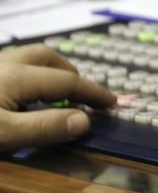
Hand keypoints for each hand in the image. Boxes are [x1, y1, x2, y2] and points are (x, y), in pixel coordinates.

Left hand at [0, 44, 115, 151]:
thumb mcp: (3, 134)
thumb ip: (44, 127)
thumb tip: (84, 121)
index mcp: (16, 76)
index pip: (66, 81)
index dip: (92, 92)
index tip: (111, 103)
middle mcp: (3, 63)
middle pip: (46, 57)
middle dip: (70, 73)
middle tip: (82, 95)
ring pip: (25, 59)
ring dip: (48, 71)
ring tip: (54, 94)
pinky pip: (9, 69)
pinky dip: (26, 78)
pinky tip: (19, 98)